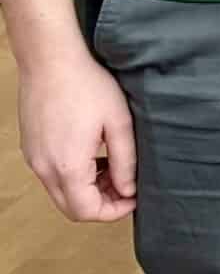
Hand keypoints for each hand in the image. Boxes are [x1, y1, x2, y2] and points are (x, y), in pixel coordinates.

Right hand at [17, 47, 136, 222]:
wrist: (51, 61)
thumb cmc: (87, 85)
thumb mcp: (119, 122)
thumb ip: (125, 161)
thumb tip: (129, 189)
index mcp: (67, 166)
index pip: (87, 211)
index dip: (114, 212)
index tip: (134, 198)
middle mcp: (44, 168)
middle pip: (71, 208)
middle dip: (102, 204)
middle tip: (126, 186)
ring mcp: (34, 159)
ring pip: (61, 193)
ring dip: (88, 190)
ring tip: (114, 167)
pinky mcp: (31, 149)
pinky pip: (52, 175)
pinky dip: (74, 176)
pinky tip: (94, 154)